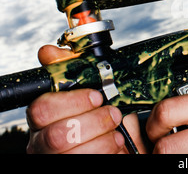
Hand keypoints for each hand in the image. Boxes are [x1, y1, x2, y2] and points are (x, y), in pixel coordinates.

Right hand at [26, 45, 145, 153]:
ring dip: (102, 138)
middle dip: (93, 122)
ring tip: (116, 130)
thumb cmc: (100, 116)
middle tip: (113, 114)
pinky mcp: (70, 165)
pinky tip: (115, 142)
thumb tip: (49, 52)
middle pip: (57, 135)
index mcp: (43, 116)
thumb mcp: (91, 90)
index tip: (97, 96)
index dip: (73, 101)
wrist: (118, 143)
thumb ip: (72, 71)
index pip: (42, 108)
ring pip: (71, 152)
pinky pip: (87, 161)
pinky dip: (106, 150)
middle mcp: (42, 141)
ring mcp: (54, 157)